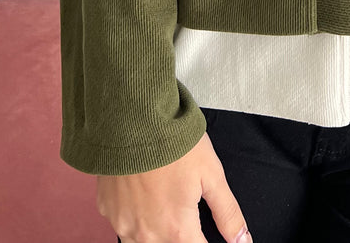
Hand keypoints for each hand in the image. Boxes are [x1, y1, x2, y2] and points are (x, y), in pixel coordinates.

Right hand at [97, 130, 251, 242]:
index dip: (204, 241)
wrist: (132, 119)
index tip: (203, 230)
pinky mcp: (107, 210)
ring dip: (157, 231)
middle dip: (182, 234)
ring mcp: (124, 224)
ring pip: (143, 242)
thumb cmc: (173, 143)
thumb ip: (228, 213)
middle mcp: (148, 235)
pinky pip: (123, 225)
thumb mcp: (211, 174)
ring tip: (164, 201)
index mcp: (177, 230)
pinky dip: (134, 217)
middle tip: (182, 206)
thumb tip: (242, 241)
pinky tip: (141, 196)